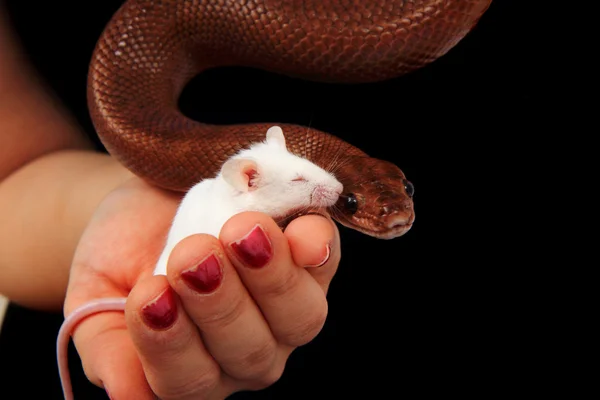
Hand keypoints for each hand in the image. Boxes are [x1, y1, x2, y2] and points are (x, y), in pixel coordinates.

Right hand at [64, 177, 340, 398]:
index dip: (170, 343)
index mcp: (193, 369)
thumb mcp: (98, 296)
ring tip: (240, 232)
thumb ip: (107, 347)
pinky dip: (318, 247)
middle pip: (250, 352)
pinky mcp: (311, 260)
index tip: (149, 295)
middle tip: (192, 254)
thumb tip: (127, 396)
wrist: (148, 201)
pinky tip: (301, 231)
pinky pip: (325, 260)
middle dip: (221, 303)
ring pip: (298, 316)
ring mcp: (286, 307)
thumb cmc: (121, 255)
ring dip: (271, 277)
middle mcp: (247, 350)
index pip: (188, 380)